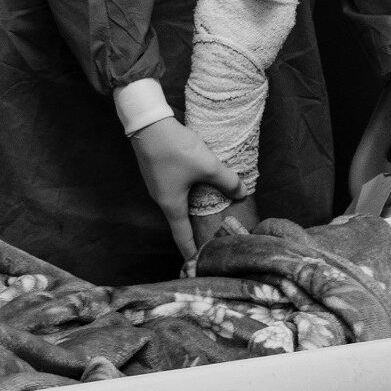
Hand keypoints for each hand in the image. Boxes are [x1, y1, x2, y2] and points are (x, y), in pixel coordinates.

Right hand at [130, 117, 245, 262]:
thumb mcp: (207, 165)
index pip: (182, 236)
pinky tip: (195, 186)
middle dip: (192, 231)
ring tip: (204, 215)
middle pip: (178, 221)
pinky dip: (185, 194)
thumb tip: (242, 192)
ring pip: (175, 203)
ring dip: (189, 211)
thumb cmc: (176, 150)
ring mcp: (156, 184)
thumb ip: (227, 180)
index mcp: (171, 205)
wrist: (148, 124)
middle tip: (208, 239)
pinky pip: (173, 189)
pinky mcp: (156, 170)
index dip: (191, 252)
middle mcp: (161, 199)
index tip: (196, 266)